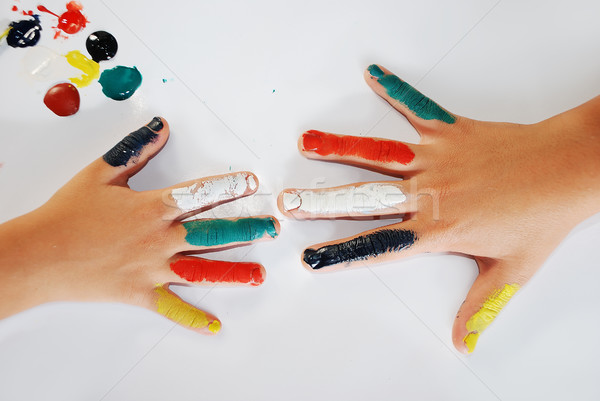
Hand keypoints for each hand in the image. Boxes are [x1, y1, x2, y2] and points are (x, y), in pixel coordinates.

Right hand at [0, 117, 279, 333]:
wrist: (40, 254)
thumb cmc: (67, 214)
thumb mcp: (101, 173)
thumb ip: (135, 149)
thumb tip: (160, 126)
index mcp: (152, 208)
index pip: (200, 194)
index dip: (230, 186)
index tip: (253, 183)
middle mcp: (159, 238)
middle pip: (212, 232)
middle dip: (247, 229)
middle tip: (272, 227)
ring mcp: (152, 268)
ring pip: (202, 270)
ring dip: (234, 271)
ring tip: (260, 274)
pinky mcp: (140, 292)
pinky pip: (172, 307)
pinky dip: (193, 318)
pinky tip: (215, 326)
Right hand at [278, 65, 599, 352]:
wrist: (568, 169)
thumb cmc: (540, 217)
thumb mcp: (510, 270)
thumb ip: (479, 307)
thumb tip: (466, 342)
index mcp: (440, 228)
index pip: (380, 246)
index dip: (341, 255)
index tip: (311, 259)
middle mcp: (430, 192)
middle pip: (365, 198)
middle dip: (322, 201)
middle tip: (289, 202)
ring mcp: (437, 158)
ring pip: (379, 153)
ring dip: (340, 147)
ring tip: (307, 142)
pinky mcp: (449, 131)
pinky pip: (417, 108)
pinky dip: (395, 91)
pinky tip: (372, 76)